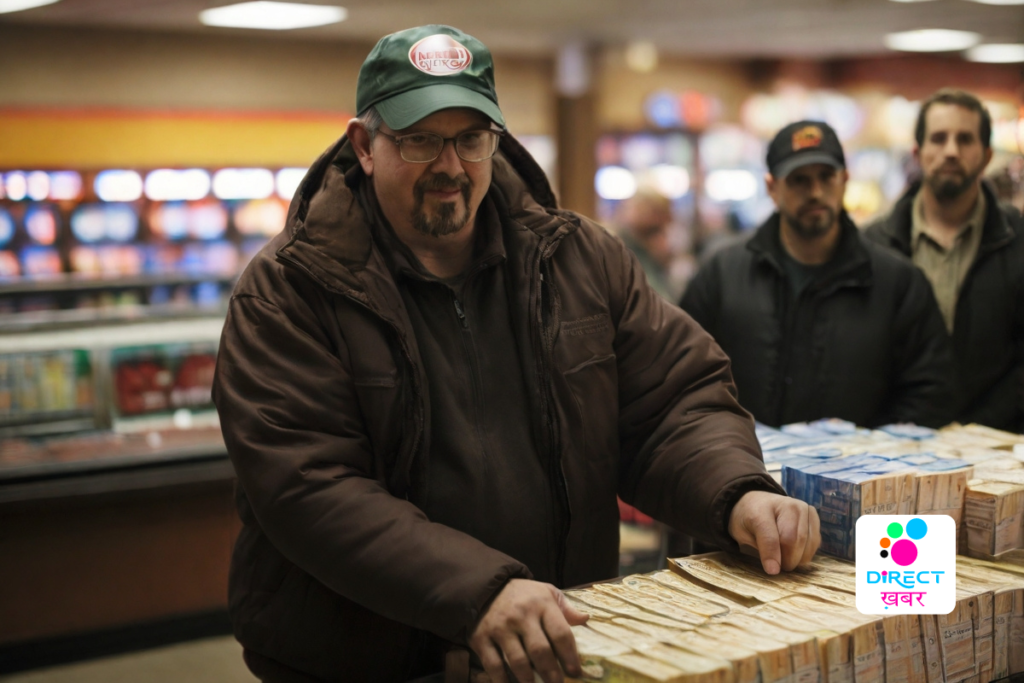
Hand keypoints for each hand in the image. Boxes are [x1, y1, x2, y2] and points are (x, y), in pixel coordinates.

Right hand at [469, 578, 588, 682]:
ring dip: (530, 681)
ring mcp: (500, 628)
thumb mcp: (547, 592)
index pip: (561, 633)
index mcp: (541, 604)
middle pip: (540, 651)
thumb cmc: (523, 594)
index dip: (570, 657)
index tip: (576, 673)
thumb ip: (566, 608)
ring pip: (518, 661)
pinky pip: (494, 665)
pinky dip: (502, 681)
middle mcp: (521, 616)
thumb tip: (585, 619)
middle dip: (552, 674)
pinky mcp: (481, 638)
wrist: (486, 586)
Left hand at [728, 490, 819, 574]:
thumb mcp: (742, 535)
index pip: (770, 536)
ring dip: (797, 558)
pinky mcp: (814, 517)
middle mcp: (787, 504)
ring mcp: (804, 509)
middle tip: (777, 566)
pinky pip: (815, 542)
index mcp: (761, 508)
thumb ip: (759, 548)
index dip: (771, 555)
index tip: (772, 571)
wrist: (758, 504)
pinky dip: (805, 553)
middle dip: (786, 560)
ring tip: (784, 558)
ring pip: (807, 543)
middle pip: (793, 541)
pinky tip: (794, 551)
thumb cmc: (749, 522)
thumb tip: (774, 569)